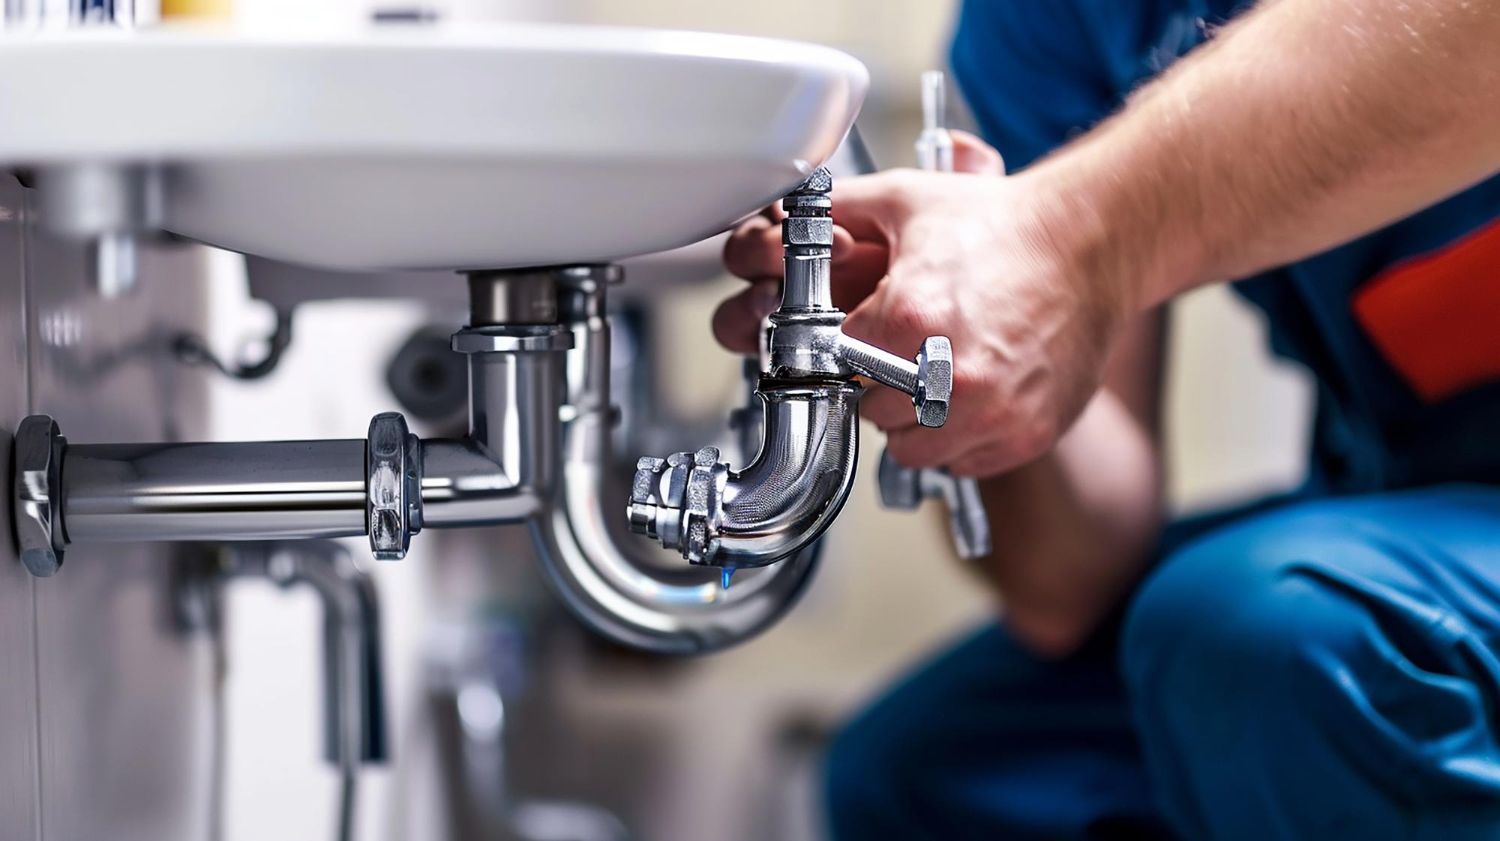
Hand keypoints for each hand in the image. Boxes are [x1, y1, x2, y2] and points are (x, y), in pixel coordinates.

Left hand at [714, 132, 1129, 477]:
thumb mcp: (907, 200)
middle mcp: (948, 374)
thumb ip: (836, 212)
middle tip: (904, 353)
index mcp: (908, 319)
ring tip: (935, 376)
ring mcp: (990, 412)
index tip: (865, 337)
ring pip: (911, 449)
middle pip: (869, 412)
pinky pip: (961, 461)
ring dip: (913, 421)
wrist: (1092, 243)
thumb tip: (786, 221)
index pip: (838, 365)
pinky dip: (958, 437)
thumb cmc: (1003, 224)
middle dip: (877, 385)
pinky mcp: (1023, 435)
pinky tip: (971, 393)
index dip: (848, 349)